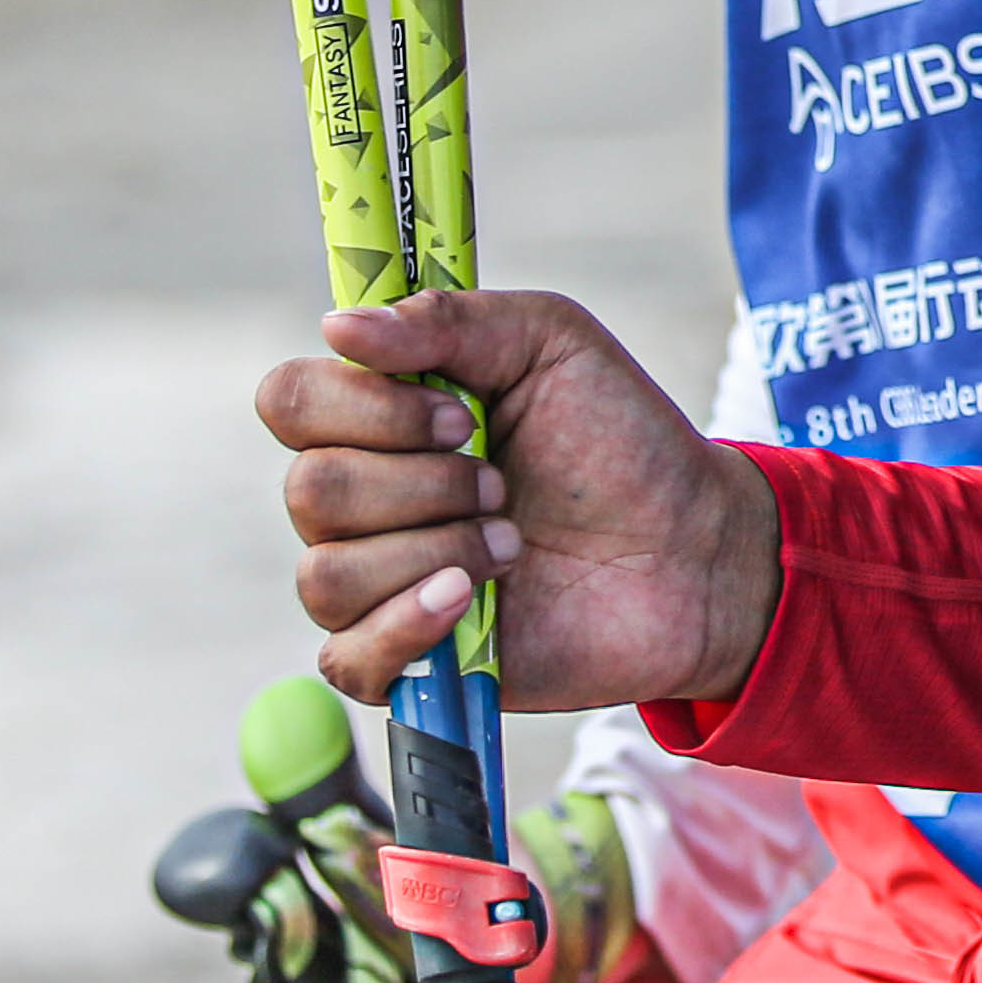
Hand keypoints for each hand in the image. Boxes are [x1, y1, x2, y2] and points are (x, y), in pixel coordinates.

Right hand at [254, 287, 780, 708]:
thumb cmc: (620, 439)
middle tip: (503, 483)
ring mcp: (379, 584)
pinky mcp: (407, 662)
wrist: (692, 547)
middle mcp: (363, 500)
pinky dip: (407, 625)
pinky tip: (469, 602)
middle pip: (310, 490)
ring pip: (327, 575)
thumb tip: (338, 325)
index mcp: (381, 416)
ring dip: (436, 550)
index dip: (362, 407)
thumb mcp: (549, 342)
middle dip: (422, 484)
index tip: (456, 413)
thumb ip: (447, 320)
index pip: (290, 401)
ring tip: (513, 542)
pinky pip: (347, 658)